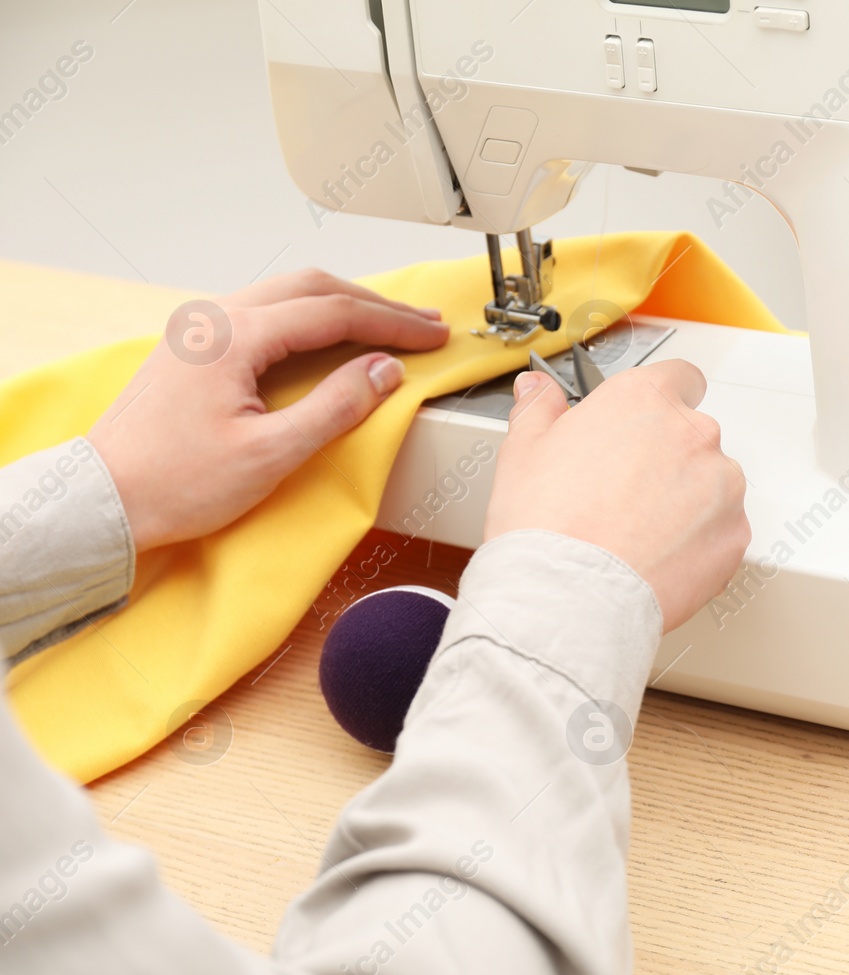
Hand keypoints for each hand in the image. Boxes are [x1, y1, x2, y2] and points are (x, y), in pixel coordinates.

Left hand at [88, 269, 449, 550]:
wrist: (103, 501)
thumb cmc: (174, 484)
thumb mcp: (271, 454)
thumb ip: (336, 406)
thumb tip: (385, 372)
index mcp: (234, 337)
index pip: (334, 313)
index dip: (393, 322)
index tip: (432, 335)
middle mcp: (214, 319)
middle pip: (312, 287)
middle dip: (374, 303)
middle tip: (422, 321)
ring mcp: (200, 329)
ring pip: (286, 294)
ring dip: (342, 305)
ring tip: (387, 324)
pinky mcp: (193, 348)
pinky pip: (263, 312)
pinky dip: (309, 317)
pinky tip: (329, 336)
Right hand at [483, 361, 749, 630]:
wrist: (570, 595)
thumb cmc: (548, 525)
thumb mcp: (524, 450)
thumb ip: (540, 409)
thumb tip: (537, 391)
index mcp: (645, 400)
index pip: (679, 377)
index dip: (662, 401)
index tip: (647, 423)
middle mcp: (693, 434)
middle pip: (693, 436)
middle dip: (667, 459)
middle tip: (625, 492)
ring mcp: (721, 485)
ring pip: (712, 484)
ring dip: (687, 501)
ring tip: (639, 531)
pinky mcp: (734, 534)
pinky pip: (722, 529)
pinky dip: (700, 542)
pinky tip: (659, 557)